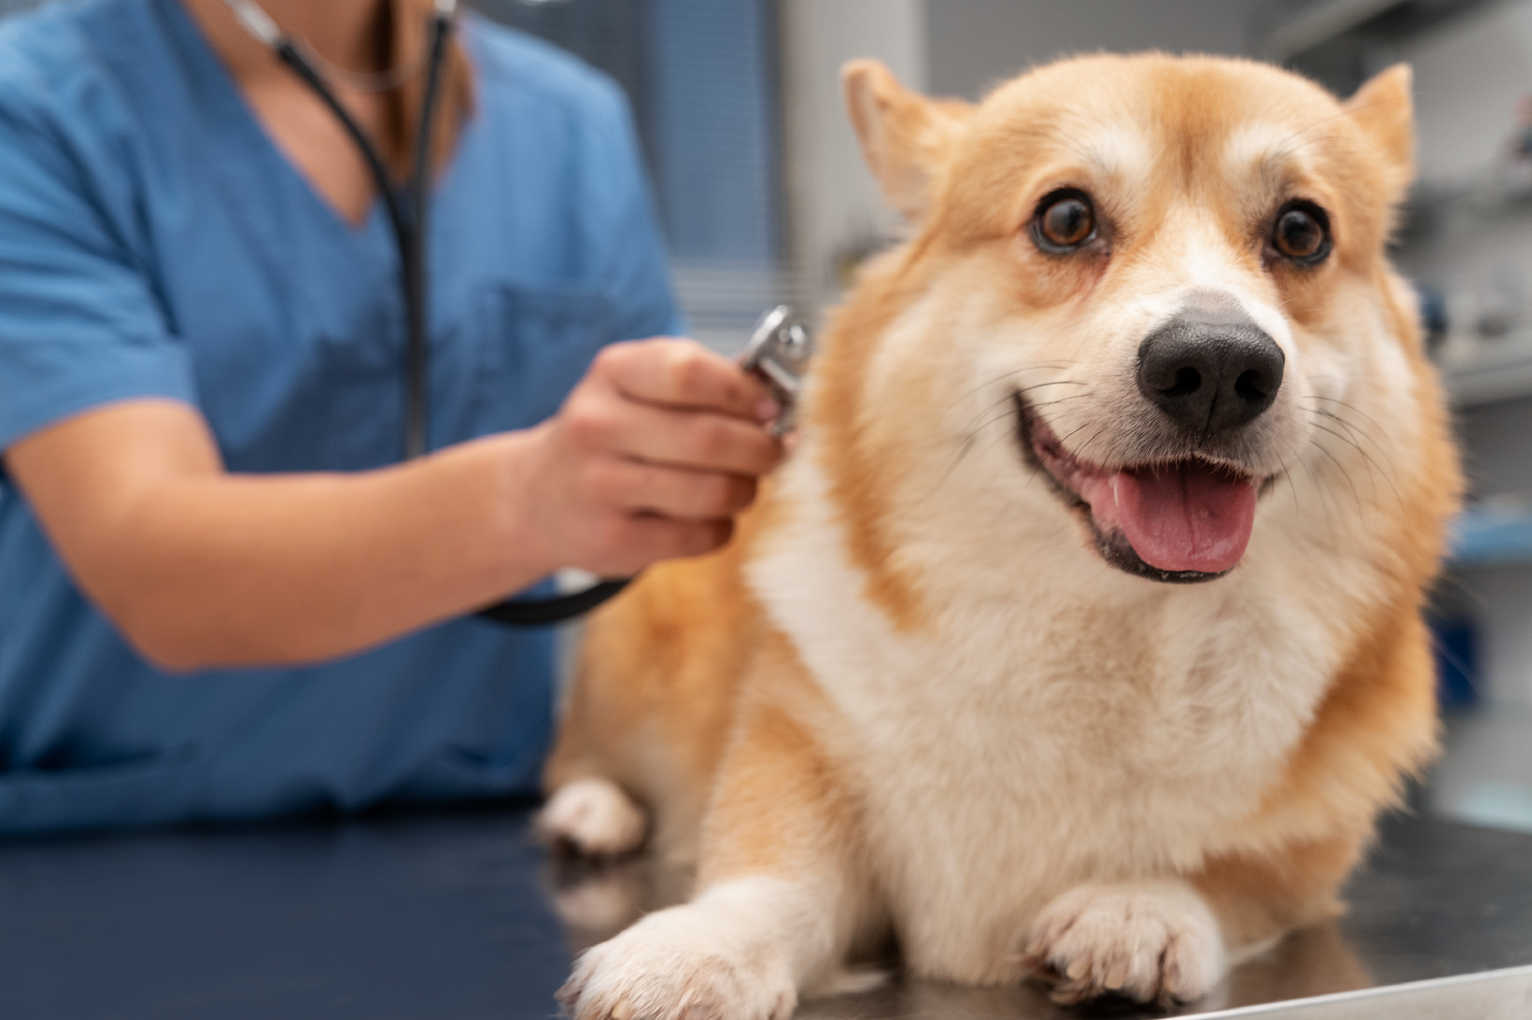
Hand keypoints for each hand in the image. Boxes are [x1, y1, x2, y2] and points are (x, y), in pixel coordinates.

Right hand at [520, 338, 783, 576]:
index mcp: (611, 373)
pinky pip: (701, 536)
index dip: (744, 392)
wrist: (538, 497)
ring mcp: (601, 487)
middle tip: (773, 452)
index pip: (689, 372)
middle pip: (711, 438)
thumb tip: (778, 405)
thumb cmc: (613, 434)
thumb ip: (703, 384)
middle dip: (761, 449)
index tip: (770, 407)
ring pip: (714, 492)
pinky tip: (709, 516)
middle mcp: (597, 426)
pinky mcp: (614, 541)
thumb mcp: (638, 386)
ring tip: (741, 485)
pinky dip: (722, 527)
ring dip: (746, 490)